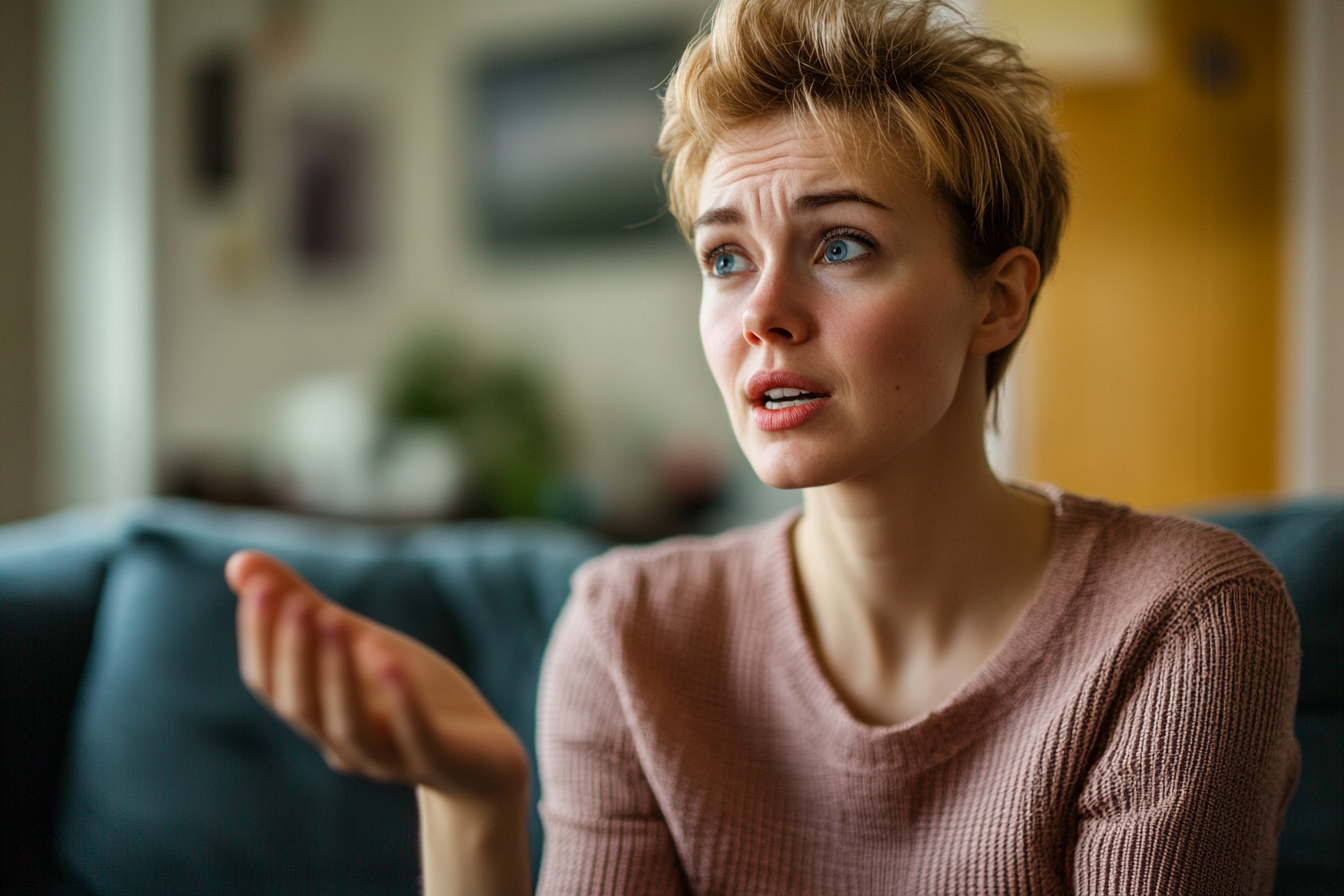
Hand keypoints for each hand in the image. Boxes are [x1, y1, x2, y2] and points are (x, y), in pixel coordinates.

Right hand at [225, 550, 529, 804]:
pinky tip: (389, 658)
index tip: (258, 587)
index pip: (270, 684)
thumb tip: (238, 562)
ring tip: (334, 621)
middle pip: (301, 706)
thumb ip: (302, 606)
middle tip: (296, 602)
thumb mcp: (359, 641)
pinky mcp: (438, 760)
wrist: (483, 757)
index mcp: (319, 715)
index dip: (260, 639)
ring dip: (336, 674)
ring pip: (347, 726)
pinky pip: (413, 735)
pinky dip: (399, 700)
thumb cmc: (410, 692)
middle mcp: (343, 743)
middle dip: (293, 654)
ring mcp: (389, 758)